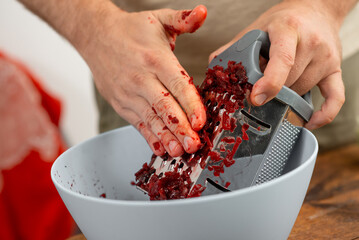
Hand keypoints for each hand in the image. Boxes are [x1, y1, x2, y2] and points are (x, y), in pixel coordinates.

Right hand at [78, 4, 206, 156]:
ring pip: (150, 119)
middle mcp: (141, 79)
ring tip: (179, 152)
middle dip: (180, 128)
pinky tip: (161, 149)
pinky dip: (150, 137)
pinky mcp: (121, 104)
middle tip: (194, 145)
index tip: (200, 122)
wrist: (96, 35)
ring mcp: (128, 94)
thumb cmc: (131, 31)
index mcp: (155, 58)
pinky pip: (137, 123)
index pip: (176, 84)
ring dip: (166, 137)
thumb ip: (183, 19)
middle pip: (164, 107)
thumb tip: (203, 12)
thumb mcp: (159, 19)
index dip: (190, 104)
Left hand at [209, 0, 348, 129]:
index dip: (269, 83)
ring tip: (277, 87)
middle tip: (259, 89)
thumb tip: (213, 70)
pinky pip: (336, 98)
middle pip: (289, 82)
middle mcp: (312, 43)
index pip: (283, 60)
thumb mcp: (256, 28)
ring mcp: (326, 58)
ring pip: (303, 91)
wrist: (316, 9)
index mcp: (288, 30)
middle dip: (271, 91)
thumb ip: (234, 49)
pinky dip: (324, 115)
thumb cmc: (282, 21)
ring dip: (286, 97)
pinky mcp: (335, 69)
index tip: (256, 98)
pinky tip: (308, 122)